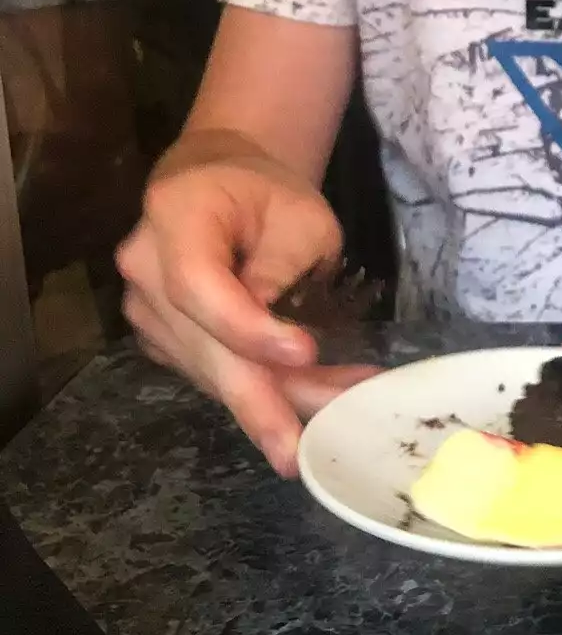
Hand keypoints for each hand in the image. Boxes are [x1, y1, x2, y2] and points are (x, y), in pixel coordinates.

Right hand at [117, 151, 376, 475]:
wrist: (219, 185)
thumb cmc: (267, 193)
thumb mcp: (300, 214)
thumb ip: (287, 266)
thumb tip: (280, 337)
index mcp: (175, 216)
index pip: (199, 285)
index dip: (248, 327)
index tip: (304, 352)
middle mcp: (144, 268)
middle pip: (203, 347)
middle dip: (263, 401)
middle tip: (304, 449)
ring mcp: (146, 312)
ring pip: (214, 372)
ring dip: (281, 400)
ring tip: (345, 409)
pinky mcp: (164, 343)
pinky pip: (216, 376)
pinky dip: (267, 391)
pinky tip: (316, 396)